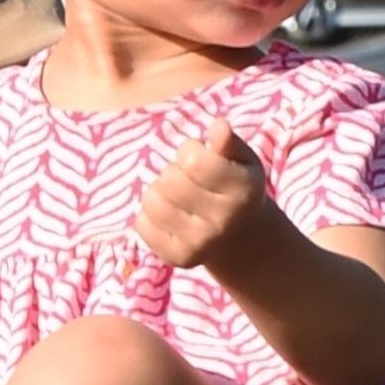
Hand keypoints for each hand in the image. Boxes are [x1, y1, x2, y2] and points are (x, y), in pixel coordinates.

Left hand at [135, 120, 273, 273]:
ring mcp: (199, 244)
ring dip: (159, 190)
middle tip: (188, 178)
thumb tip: (217, 126)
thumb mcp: (241, 160)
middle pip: (169, 181)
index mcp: (242, 191)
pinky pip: (141, 224)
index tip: (199, 155)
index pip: (193, 161)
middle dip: (173, 171)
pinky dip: (150, 214)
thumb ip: (229, 142)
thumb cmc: (236, 185)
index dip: (189, 150)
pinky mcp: (178, 258)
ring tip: (178, 195)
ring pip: (151, 201)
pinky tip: (171, 214)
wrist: (241, 238)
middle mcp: (223, 222)